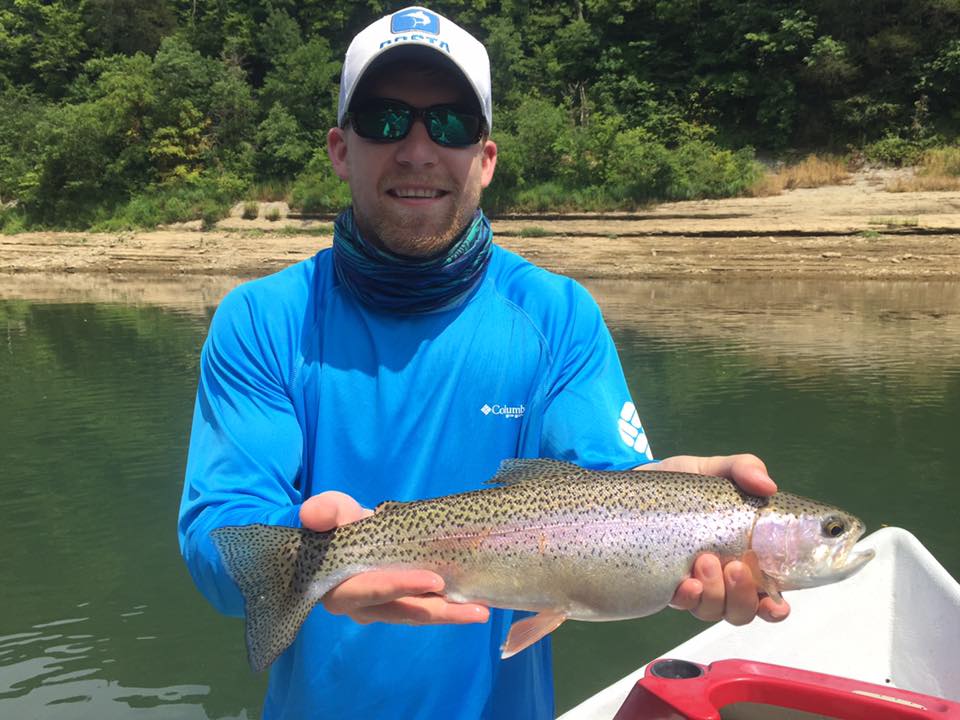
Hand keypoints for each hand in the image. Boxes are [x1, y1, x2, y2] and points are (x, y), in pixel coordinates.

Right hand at [300, 491, 488, 625]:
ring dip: (450, 614)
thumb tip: (313, 515)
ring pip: (418, 614)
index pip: (371, 591)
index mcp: (339, 588)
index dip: (400, 587)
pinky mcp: (399, 604)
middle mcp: (361, 606)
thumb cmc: (334, 524)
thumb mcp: (328, 511)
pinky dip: (449, 608)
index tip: (433, 580)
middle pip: (402, 611)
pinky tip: (476, 605)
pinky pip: (424, 609)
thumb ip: (323, 512)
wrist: (339, 536)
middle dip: (438, 611)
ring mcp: (382, 609)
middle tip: (473, 608)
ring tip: (482, 611)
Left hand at [639, 453, 790, 624]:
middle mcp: (721, 577)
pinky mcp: (666, 584)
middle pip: (742, 610)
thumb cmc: (684, 484)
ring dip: (715, 593)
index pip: (767, 594)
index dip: (775, 608)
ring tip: (704, 560)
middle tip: (733, 566)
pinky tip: (685, 584)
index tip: (776, 603)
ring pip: (713, 610)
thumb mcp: (713, 470)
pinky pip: (682, 603)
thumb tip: (768, 485)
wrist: (639, 483)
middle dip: (743, 596)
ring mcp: (694, 581)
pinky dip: (688, 598)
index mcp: (743, 555)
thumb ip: (743, 469)